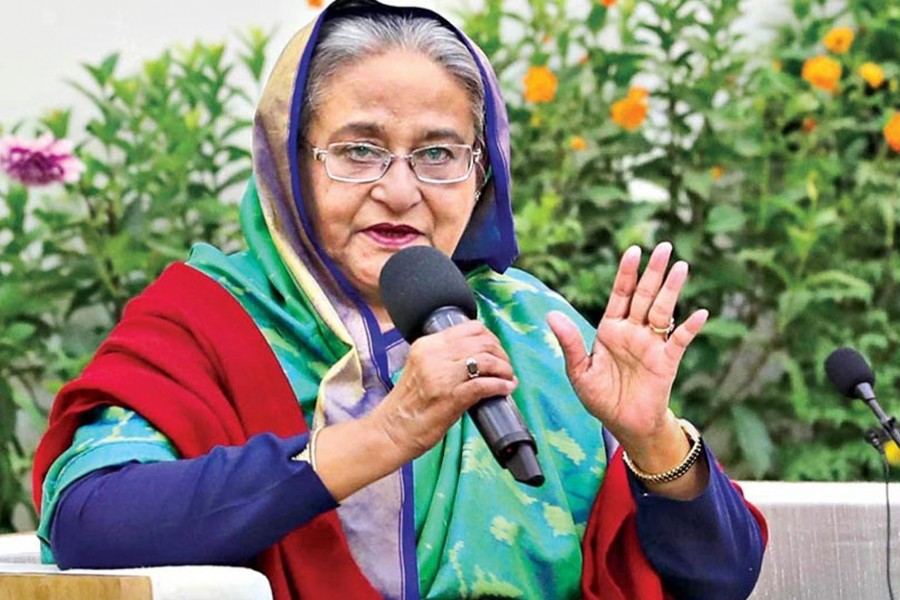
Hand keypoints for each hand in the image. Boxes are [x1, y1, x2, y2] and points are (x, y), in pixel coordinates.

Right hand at [370, 320, 517, 462]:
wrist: (391, 431)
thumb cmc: (408, 404)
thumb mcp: (422, 368)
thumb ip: (445, 357)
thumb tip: (480, 356)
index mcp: (427, 344)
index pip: (470, 328)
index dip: (491, 338)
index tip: (497, 351)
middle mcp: (434, 355)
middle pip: (482, 342)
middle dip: (501, 354)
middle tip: (506, 367)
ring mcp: (441, 376)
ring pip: (486, 360)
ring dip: (504, 369)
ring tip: (508, 378)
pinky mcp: (450, 397)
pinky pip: (484, 384)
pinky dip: (500, 385)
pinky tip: (506, 389)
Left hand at [547, 242, 706, 458]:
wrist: (623, 424)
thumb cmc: (600, 398)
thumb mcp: (579, 371)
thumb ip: (569, 343)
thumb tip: (552, 315)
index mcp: (611, 329)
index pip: (620, 294)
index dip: (627, 273)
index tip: (633, 251)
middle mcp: (633, 331)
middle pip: (645, 295)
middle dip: (654, 272)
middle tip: (664, 247)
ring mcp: (652, 344)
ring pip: (663, 310)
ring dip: (672, 290)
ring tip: (681, 266)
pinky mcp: (667, 362)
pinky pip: (680, 341)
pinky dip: (689, 328)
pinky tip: (700, 314)